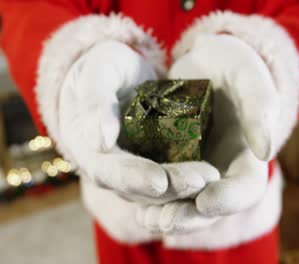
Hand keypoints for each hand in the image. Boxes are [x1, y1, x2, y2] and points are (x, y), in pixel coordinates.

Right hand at [58, 40, 218, 204]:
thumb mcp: (97, 73)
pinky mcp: (152, 165)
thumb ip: (95, 102)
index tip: (160, 181)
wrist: (115, 73)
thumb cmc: (102, 67)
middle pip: (137, 188)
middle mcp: (107, 168)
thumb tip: (100, 142)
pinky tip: (211, 177)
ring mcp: (130, 170)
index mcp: (87, 149)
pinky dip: (188, 180)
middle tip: (202, 180)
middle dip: (170, 187)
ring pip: (156, 190)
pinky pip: (169, 179)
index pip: (109, 171)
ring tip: (211, 178)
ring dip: (183, 188)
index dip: (134, 178)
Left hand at [137, 34, 278, 233]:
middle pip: (209, 207)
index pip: (245, 188)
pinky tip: (132, 199)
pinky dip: (146, 196)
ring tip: (145, 218)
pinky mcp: (168, 163)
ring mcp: (193, 170)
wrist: (204, 63)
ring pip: (181, 202)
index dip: (228, 199)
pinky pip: (158, 186)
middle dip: (188, 216)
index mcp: (246, 158)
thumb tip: (265, 151)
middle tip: (165, 221)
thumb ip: (260, 106)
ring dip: (164, 213)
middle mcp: (220, 172)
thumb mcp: (248, 76)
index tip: (206, 201)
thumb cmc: (233, 66)